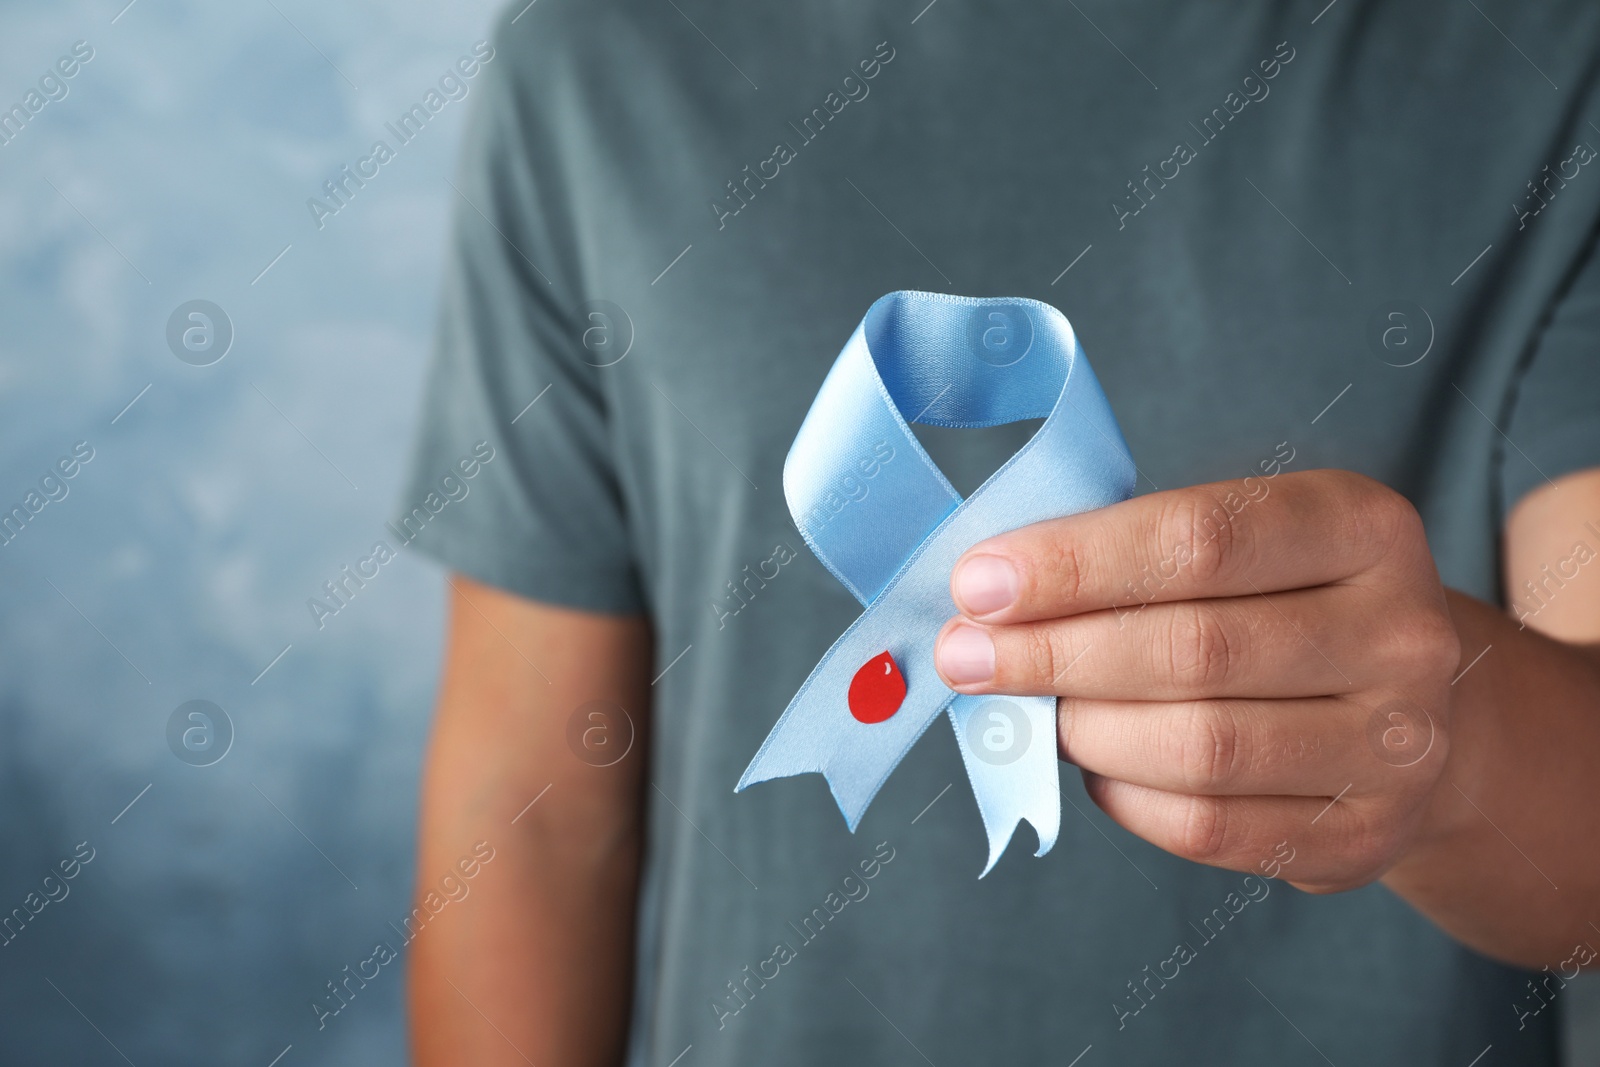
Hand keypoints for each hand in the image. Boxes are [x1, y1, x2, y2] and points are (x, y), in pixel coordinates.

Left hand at [933, 469, 1461, 890]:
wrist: (1404, 714)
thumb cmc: (1278, 606)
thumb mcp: (1236, 544)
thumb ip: (1128, 555)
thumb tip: (985, 596)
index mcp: (1360, 526)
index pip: (1199, 539)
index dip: (1074, 564)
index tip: (977, 583)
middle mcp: (1401, 632)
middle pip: (1194, 649)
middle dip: (1052, 653)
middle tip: (965, 656)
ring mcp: (1398, 745)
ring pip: (1199, 747)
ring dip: (1084, 729)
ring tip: (1030, 710)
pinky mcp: (1366, 836)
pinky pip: (1208, 826)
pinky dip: (1125, 796)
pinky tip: (1094, 767)